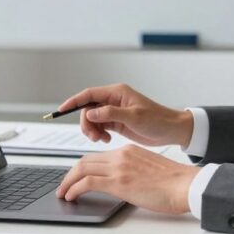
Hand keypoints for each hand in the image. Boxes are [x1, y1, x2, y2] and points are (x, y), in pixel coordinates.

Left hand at [55, 145, 199, 213]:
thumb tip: (125, 184)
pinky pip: (87, 182)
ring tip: (63, 193)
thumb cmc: (174, 182)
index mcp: (129, 151)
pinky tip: (71, 197)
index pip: (98, 157)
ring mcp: (119, 167)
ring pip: (82, 169)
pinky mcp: (118, 182)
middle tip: (64, 186)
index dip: (83, 168)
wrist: (184, 185)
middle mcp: (121, 155)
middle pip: (85, 161)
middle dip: (71, 174)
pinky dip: (74, 189)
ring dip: (68, 182)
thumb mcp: (150, 170)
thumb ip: (134, 171)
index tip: (77, 177)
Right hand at [58, 83, 193, 147]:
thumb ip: (111, 114)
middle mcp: (114, 100)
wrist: (171, 130)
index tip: (62, 109)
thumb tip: (91, 112)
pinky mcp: (116, 122)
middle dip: (86, 122)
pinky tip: (106, 140)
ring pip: (92, 118)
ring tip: (101, 140)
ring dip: (92, 130)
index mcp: (117, 93)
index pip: (89, 93)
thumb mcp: (134, 117)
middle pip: (88, 108)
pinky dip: (98, 134)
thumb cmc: (158, 120)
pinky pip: (99, 126)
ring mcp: (114, 111)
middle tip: (93, 136)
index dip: (74, 101)